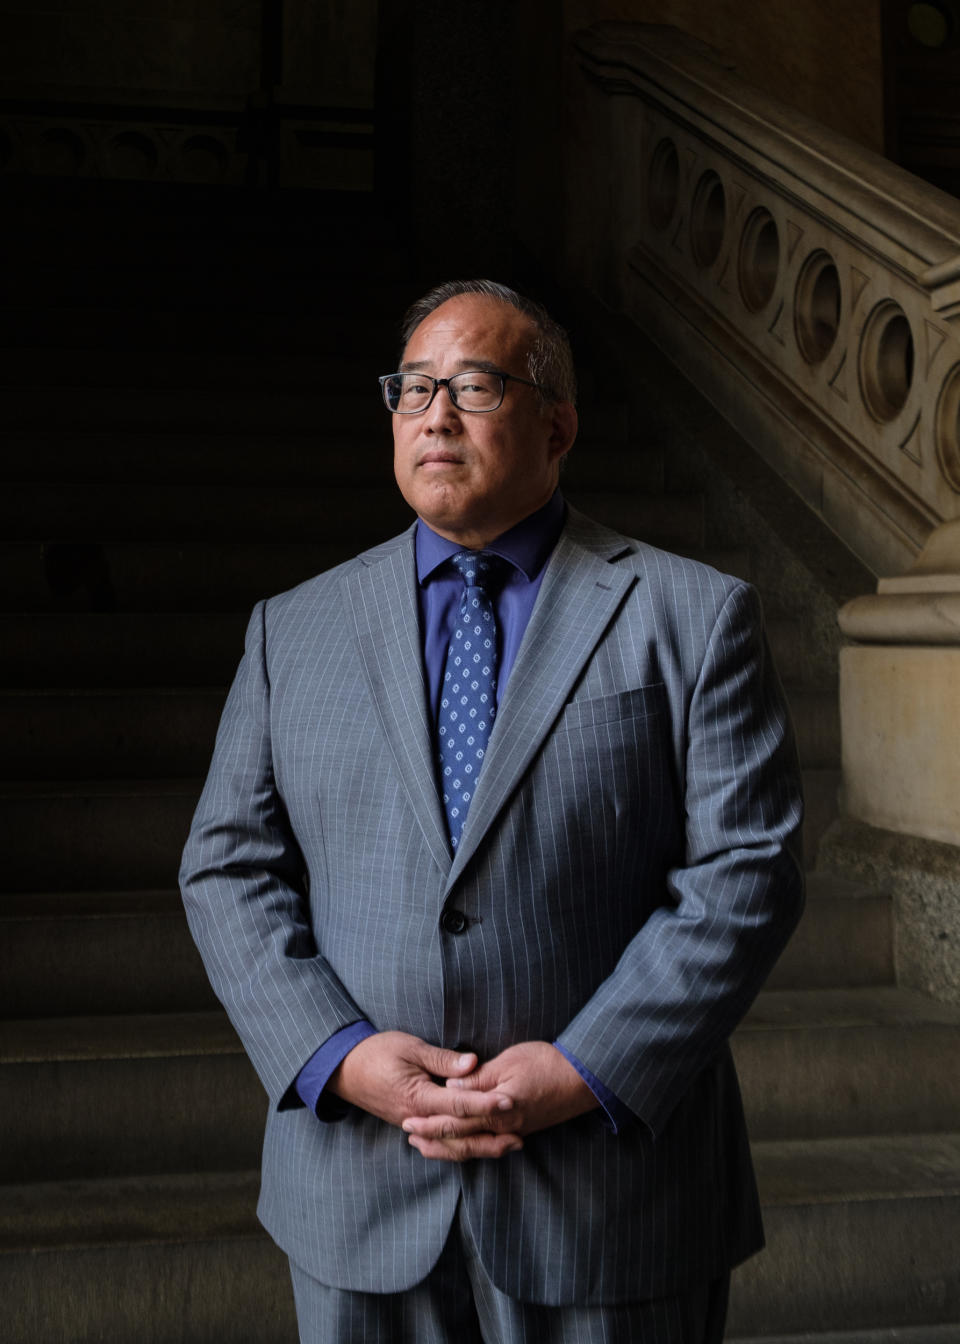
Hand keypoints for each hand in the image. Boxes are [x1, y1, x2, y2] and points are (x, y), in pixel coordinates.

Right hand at [327, 1031, 519, 1153]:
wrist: (345, 1069)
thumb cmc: (377, 1052)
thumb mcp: (410, 1047)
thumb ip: (442, 1059)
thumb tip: (472, 1063)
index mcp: (418, 1097)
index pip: (458, 1104)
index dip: (486, 1104)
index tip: (510, 1101)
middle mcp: (417, 1118)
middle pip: (459, 1135)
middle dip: (490, 1137)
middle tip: (519, 1137)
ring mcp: (413, 1125)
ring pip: (451, 1145)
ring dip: (480, 1147)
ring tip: (508, 1145)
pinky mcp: (412, 1125)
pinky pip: (440, 1143)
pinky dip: (461, 1146)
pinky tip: (479, 1144)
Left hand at [401, 1041, 597, 1161]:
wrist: (582, 1079)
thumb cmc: (545, 1063)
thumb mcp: (508, 1062)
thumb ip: (478, 1077)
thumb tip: (450, 1085)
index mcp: (496, 1109)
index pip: (455, 1120)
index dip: (430, 1121)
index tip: (408, 1120)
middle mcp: (502, 1126)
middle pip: (461, 1139)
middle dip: (433, 1139)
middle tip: (409, 1137)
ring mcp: (512, 1131)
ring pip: (474, 1147)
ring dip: (448, 1148)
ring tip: (426, 1148)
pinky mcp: (520, 1129)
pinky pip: (488, 1145)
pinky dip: (469, 1148)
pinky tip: (461, 1145)